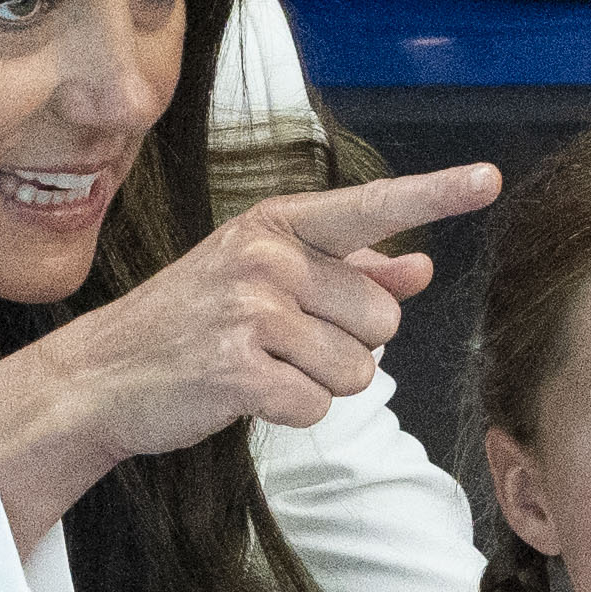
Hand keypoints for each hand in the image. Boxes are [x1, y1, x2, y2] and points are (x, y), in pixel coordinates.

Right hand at [0, 159, 498, 549]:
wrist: (103, 375)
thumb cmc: (189, 325)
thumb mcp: (261, 279)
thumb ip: (347, 272)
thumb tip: (419, 270)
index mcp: (275, 225)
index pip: (370, 207)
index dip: (433, 194)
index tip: (487, 179)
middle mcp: (266, 258)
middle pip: (380, 318)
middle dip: (349, 345)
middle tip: (284, 343)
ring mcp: (251, 313)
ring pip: (356, 370)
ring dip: (321, 383)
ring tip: (264, 368)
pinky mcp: (239, 371)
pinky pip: (317, 405)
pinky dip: (292, 412)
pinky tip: (248, 395)